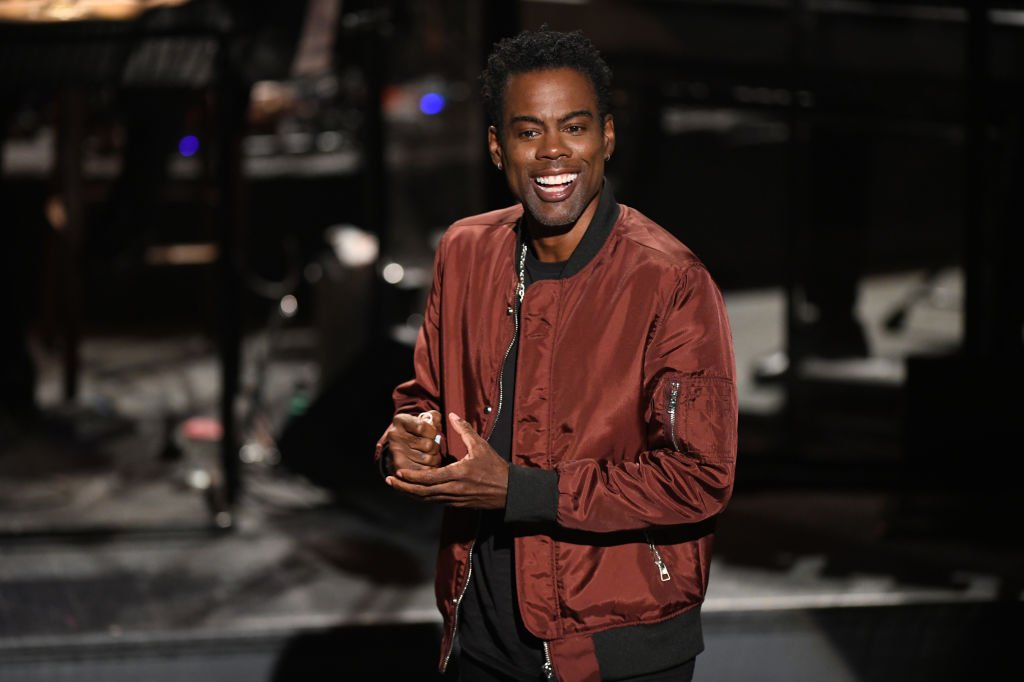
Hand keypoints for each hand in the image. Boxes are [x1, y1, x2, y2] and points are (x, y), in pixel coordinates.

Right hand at [384, 410, 443, 472]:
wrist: (400, 445)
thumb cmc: (416, 430)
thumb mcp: (424, 419)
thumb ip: (434, 417)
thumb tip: (437, 422)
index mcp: (400, 420)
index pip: (423, 427)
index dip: (433, 432)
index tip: (431, 434)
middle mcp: (394, 435)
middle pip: (428, 445)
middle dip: (436, 447)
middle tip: (432, 447)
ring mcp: (395, 452)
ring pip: (428, 459)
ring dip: (435, 459)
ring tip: (431, 455)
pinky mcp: (398, 467)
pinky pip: (423, 471)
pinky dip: (429, 469)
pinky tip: (427, 464)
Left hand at [386, 412, 508, 509]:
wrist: (510, 491)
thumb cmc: (495, 467)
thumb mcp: (480, 446)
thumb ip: (464, 430)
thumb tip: (452, 415)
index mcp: (458, 475)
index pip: (429, 479)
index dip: (412, 478)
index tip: (398, 473)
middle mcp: (454, 490)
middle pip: (423, 493)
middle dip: (404, 488)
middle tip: (390, 482)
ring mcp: (455, 499)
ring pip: (428, 499)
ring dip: (411, 494)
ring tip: (397, 487)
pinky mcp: (457, 504)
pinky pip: (435, 501)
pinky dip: (423, 497)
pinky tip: (415, 491)